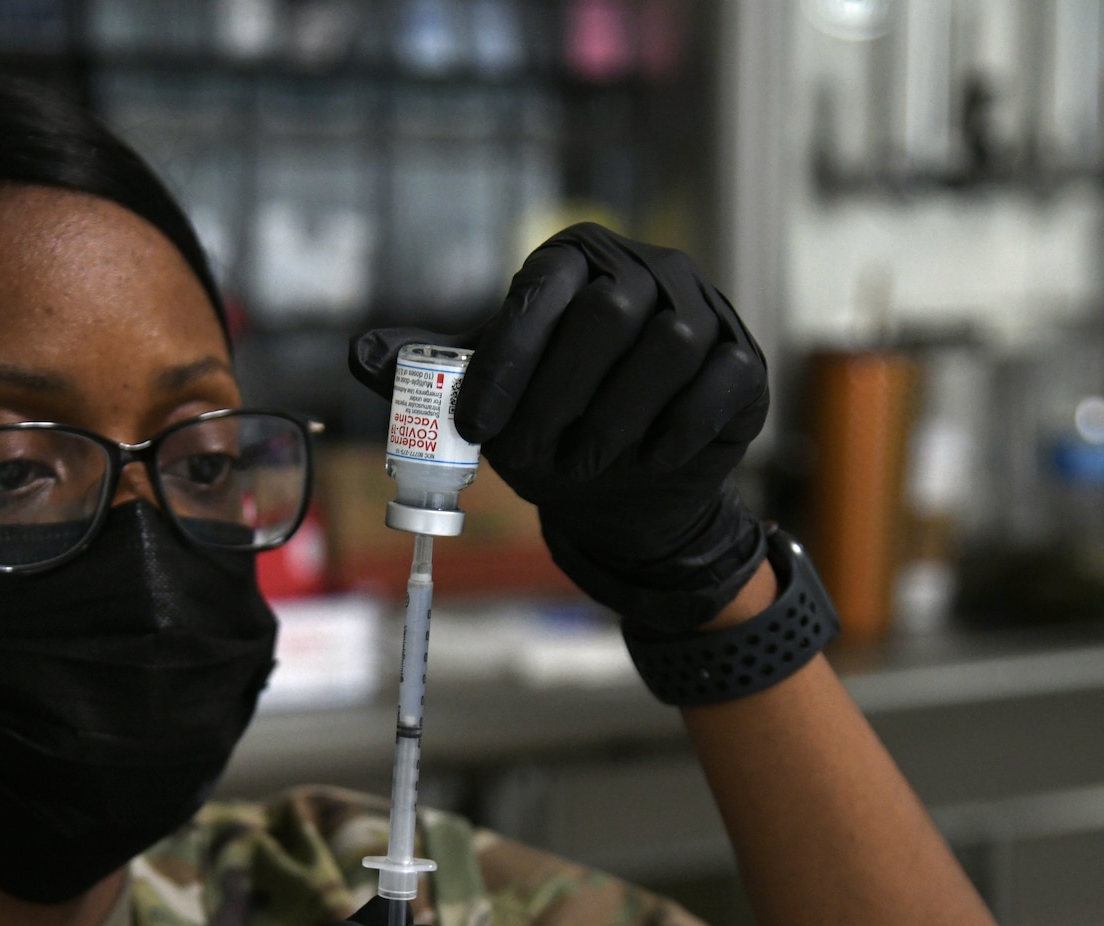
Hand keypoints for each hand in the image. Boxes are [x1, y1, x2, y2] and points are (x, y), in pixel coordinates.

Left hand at [349, 224, 771, 634]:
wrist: (628, 487)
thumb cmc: (551, 426)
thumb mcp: (486, 398)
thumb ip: (426, 372)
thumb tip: (359, 353)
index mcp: (575, 260)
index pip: (540, 293)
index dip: (506, 362)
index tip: (478, 428)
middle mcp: (646, 269)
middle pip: (608, 314)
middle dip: (559, 398)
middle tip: (532, 458)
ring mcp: (705, 311)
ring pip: (667, 349)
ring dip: (614, 422)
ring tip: (583, 467)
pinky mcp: (745, 362)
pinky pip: (718, 385)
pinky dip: (675, 432)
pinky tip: (646, 461)